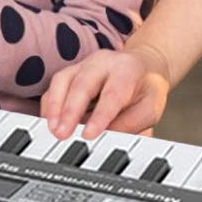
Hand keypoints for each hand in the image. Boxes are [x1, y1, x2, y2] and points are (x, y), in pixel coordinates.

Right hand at [41, 44, 170, 140]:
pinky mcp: (71, 71)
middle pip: (83, 84)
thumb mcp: (150, 108)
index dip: (99, 116)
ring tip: (53, 130)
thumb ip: (131, 123)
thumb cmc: (146, 89)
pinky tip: (50, 122)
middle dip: (69, 110)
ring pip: (63, 80)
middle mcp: (103, 62)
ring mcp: (84, 64)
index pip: (112, 94)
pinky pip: (55, 86)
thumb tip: (107, 138)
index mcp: (127, 70)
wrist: (143, 66)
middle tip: (62, 134)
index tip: (89, 135)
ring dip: (55, 107)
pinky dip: (50, 105)